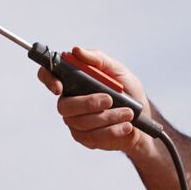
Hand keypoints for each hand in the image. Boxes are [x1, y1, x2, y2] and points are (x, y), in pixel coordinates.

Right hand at [37, 46, 153, 154]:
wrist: (142, 115)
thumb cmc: (127, 89)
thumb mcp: (117, 69)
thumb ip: (97, 59)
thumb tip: (76, 50)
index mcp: (72, 81)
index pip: (48, 76)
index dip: (47, 80)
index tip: (59, 87)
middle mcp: (69, 101)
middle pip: (64, 106)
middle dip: (88, 103)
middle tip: (110, 99)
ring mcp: (76, 122)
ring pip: (82, 122)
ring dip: (108, 117)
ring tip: (128, 113)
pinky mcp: (86, 139)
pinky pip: (93, 137)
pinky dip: (113, 131)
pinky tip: (126, 126)